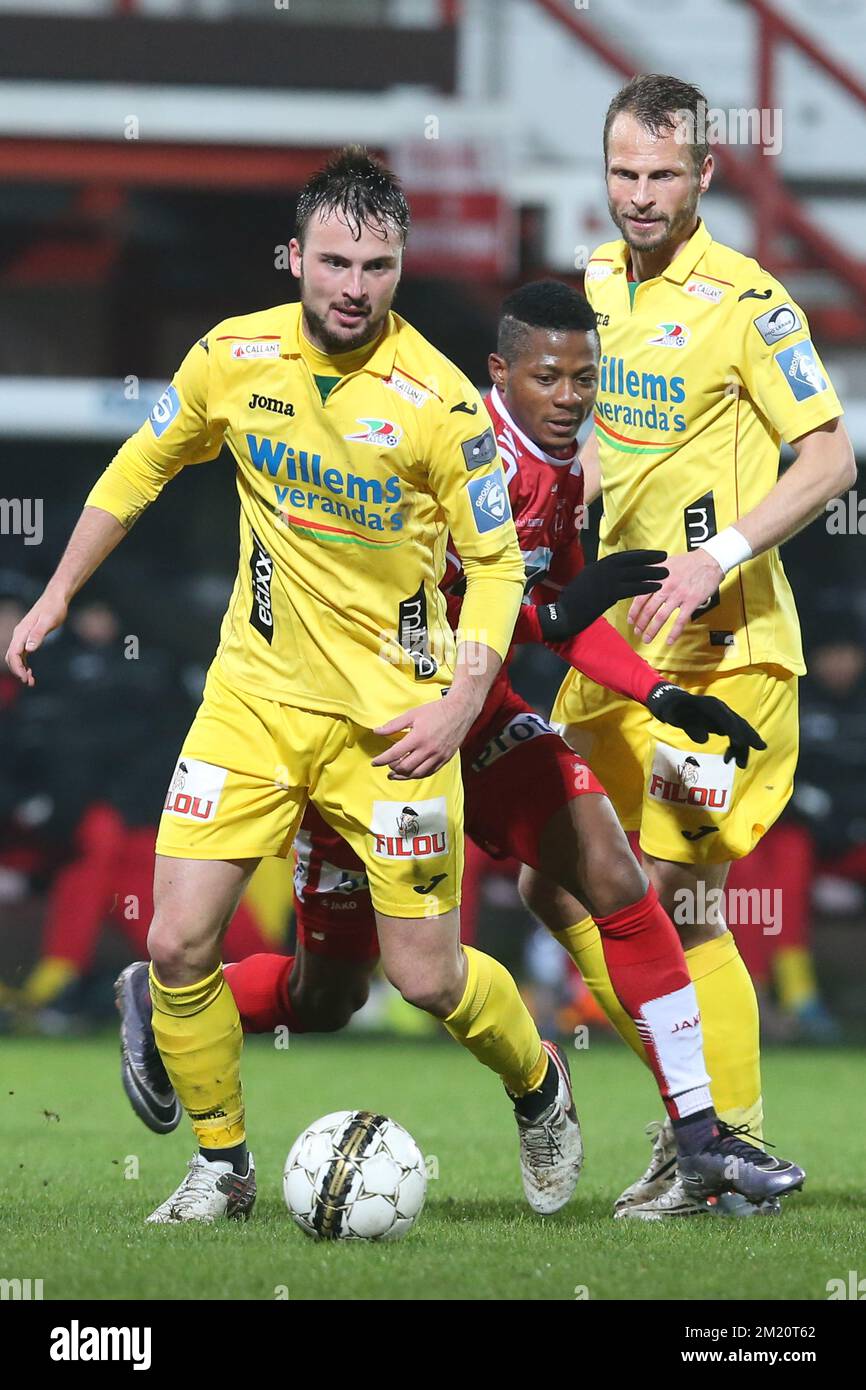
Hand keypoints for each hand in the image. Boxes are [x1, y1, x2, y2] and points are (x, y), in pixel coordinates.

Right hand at [5, 588, 68, 685]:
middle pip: (11, 657)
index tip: (25, 678)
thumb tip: (29, 649)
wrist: (56, 598)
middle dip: (18, 671)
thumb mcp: (49, 621)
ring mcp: (22, 636)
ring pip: (15, 657)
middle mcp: (19, 634)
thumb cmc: (54, 608)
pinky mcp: (28, 637)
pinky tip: (30, 671)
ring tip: (31, 681)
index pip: (14, 653)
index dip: (17, 667)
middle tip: (29, 682)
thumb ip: (38, 634)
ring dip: (20, 669)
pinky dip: (24, 664)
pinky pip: (21, 654)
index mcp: (22, 631)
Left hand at [372, 694, 475, 779]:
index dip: (381, 760)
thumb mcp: (412, 714)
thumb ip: (393, 725)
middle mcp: (428, 749)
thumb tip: (377, 731)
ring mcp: (438, 756)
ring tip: (395, 774)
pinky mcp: (445, 759)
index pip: (394, 754)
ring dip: (404, 776)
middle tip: (388, 764)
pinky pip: (429, 772)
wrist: (460, 711)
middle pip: (405, 767)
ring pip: (417, 774)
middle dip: (393, 768)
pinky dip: (417, 775)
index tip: (374, 762)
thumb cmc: (436, 711)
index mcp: (418, 737)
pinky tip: (411, 773)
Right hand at [537, 549, 667, 641]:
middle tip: (665, 557)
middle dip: (649, 558)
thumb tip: (612, 576)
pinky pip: (631, 588)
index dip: (639, 555)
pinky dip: (645, 586)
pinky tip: (656, 587)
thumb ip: (599, 577)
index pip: (622, 557)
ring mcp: (605, 580)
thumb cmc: (573, 602)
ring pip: (633, 573)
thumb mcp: (586, 582)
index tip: (651, 554)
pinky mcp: (608, 593)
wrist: (564, 614)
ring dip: (651, 572)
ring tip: (666, 572)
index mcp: (597, 565)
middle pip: (631, 561)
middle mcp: (602, 569)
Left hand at [628, 550, 722, 645]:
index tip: (631, 620)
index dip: (634, 611)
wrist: (710, 560)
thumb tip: (639, 581)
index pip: (640, 596)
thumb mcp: (665, 562)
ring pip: (661, 616)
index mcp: (658, 577)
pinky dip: (674, 633)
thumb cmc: (689, 562)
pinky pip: (680, 620)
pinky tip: (669, 640)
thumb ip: (652, 572)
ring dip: (652, 630)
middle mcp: (666, 586)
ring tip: (647, 638)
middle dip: (641, 623)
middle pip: (649, 609)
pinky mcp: (691, 601)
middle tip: (637, 632)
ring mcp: (679, 594)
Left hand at [646, 682, 766, 768]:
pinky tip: (731, 758)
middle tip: (761, 747)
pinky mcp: (723, 722)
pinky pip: (734, 734)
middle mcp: (721, 709)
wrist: (675, 704)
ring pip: (739, 730)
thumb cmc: (676, 711)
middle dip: (749, 736)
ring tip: (740, 764)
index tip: (740, 741)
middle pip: (738, 723)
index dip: (735, 729)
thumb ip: (690, 727)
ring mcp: (723, 715)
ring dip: (742, 747)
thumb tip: (703, 739)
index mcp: (711, 705)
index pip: (726, 718)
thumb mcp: (677, 718)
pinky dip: (735, 746)